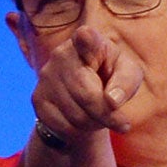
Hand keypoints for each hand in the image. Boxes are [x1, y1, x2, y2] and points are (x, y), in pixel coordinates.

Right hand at [29, 25, 147, 144]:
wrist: (84, 93)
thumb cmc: (111, 77)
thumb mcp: (128, 75)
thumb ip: (126, 82)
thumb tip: (112, 100)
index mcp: (89, 41)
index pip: (85, 39)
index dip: (85, 39)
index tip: (85, 36)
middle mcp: (62, 54)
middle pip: (86, 94)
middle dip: (106, 114)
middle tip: (123, 124)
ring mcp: (47, 76)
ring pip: (76, 115)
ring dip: (95, 123)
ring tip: (99, 115)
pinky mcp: (38, 98)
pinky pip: (64, 126)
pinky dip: (79, 130)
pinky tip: (83, 118)